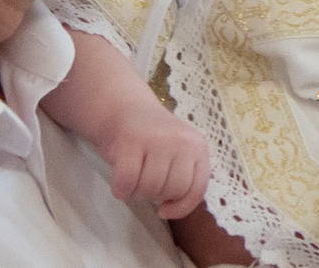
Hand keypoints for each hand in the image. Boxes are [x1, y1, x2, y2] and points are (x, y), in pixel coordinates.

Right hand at [97, 101, 210, 219]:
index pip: (197, 189)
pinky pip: (127, 182)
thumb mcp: (179, 152)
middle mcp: (182, 141)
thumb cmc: (153, 140)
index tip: (164, 210)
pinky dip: (120, 189)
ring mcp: (157, 140)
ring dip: (137, 192)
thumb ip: (184, 175)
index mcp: (198, 146)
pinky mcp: (131, 141)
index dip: (181, 207)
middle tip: (146, 181)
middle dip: (156, 195)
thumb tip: (174, 208)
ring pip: (150, 188)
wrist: (125, 108)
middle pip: (173, 190)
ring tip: (134, 176)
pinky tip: (120, 182)